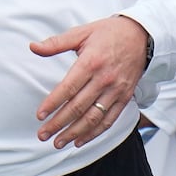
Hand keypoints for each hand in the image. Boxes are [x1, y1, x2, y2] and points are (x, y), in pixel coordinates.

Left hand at [30, 14, 150, 148]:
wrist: (142, 35)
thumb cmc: (109, 33)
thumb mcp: (82, 32)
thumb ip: (56, 43)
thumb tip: (33, 47)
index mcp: (91, 62)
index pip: (68, 88)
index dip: (52, 104)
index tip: (40, 115)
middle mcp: (104, 79)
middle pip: (78, 107)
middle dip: (58, 124)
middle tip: (42, 134)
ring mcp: (116, 90)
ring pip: (92, 118)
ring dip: (74, 133)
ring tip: (58, 142)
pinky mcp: (124, 97)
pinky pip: (109, 120)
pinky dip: (94, 133)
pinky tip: (80, 140)